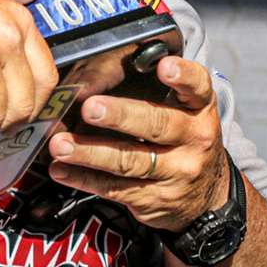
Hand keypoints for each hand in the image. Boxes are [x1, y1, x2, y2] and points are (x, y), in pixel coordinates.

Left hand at [45, 55, 230, 232]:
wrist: (204, 197)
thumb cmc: (183, 140)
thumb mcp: (185, 111)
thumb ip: (154, 90)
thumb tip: (96, 74)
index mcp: (200, 109)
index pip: (197, 87)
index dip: (182, 76)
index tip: (164, 66)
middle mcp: (193, 140)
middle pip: (157, 125)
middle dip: (120, 116)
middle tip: (91, 108)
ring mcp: (176, 173)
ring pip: (129, 160)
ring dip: (90, 152)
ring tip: (61, 144)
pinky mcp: (154, 199)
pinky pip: (115, 188)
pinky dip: (84, 178)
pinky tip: (62, 169)